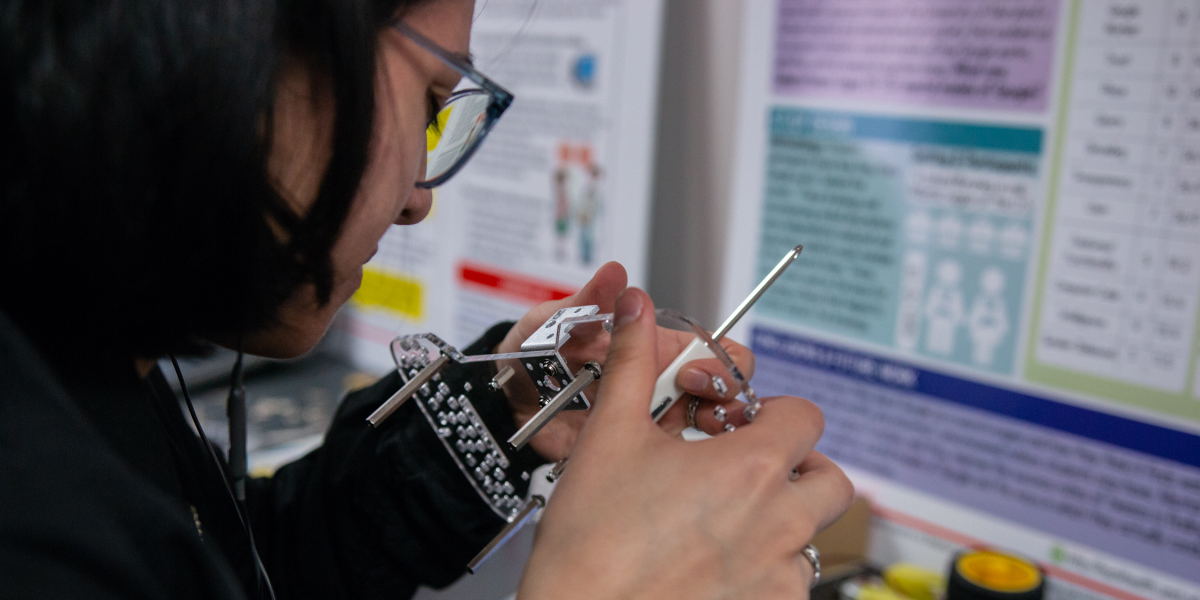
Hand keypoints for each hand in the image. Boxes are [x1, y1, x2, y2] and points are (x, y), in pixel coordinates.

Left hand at [494, 263, 756, 459]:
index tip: (690, 372)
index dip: (718, 360)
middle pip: (723, 388)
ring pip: (708, 425)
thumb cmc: (529, 355)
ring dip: (714, 428)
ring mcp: (651, 418)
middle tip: (699, 404)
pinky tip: (674, 461)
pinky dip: (688, 461)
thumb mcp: (552, 323)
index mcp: (651, 345)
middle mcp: (660, 381)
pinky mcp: (638, 451)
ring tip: (697, 433)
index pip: (710, 347)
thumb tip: (615, 273)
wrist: (503, 406)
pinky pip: (676, 458)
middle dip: (726, 396)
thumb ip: (587, 300)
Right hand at [518, 288, 853, 599]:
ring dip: (783, 521)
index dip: (773, 411)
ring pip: (812, 537)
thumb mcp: (611, 435)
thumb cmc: (591, 541)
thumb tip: (636, 306)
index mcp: (751, 468)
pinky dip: (766, 570)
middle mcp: (780, 524)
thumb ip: (633, 361)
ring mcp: (778, 577)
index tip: (739, 424)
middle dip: (798, 468)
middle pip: (831, 480)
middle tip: (748, 470)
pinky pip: (791, 586)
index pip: (806, 417)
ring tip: (725, 521)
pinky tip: (716, 565)